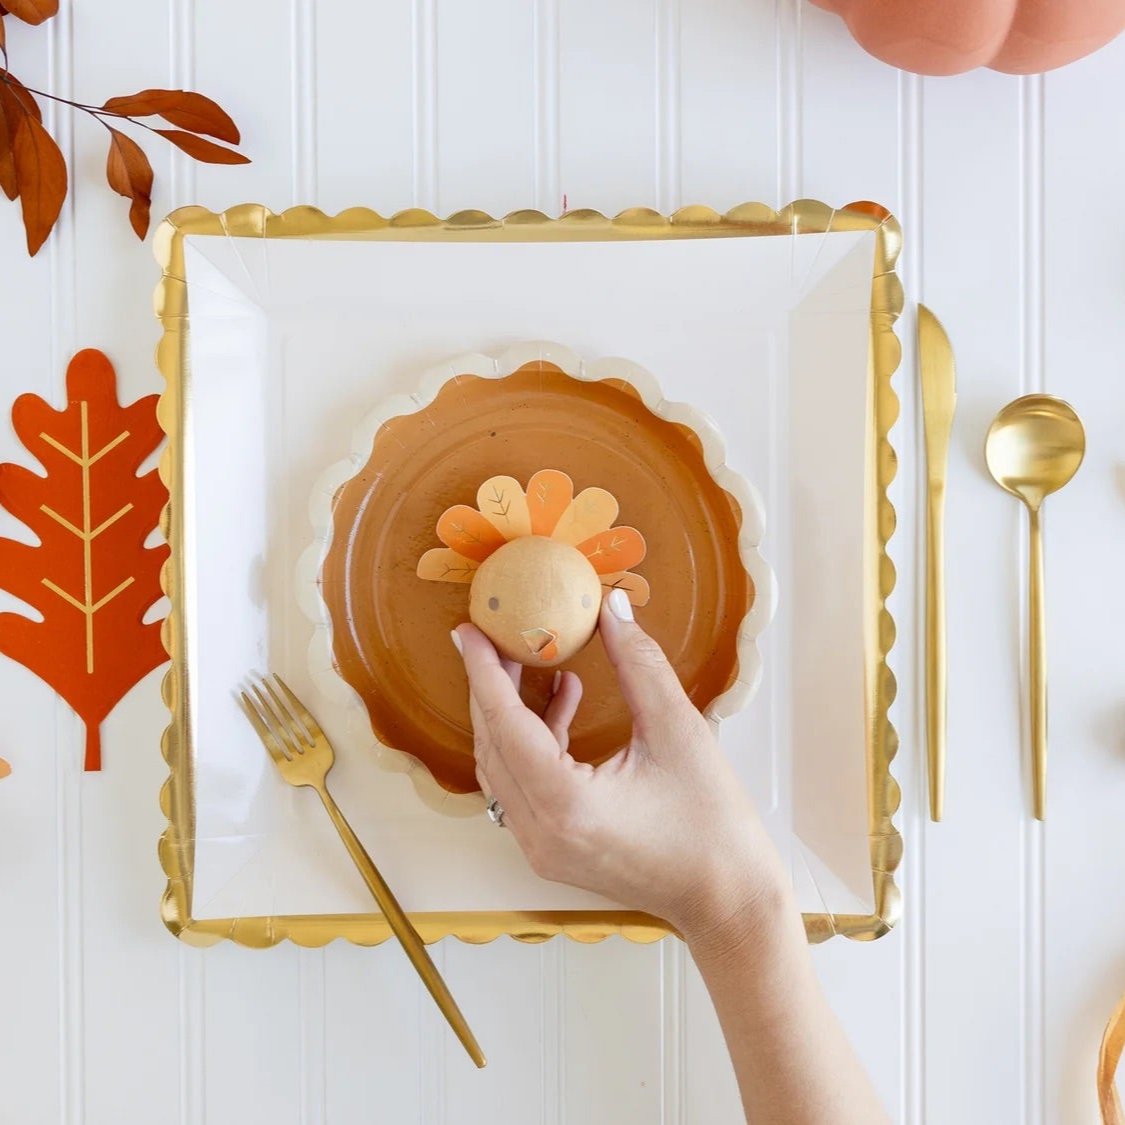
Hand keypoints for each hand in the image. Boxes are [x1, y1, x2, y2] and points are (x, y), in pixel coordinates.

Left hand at [452, 589, 789, 942]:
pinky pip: (522, 785)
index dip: (484, 670)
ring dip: (511, 713)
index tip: (469, 628)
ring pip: (502, 766)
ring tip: (533, 660)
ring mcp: (541, 847)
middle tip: (499, 633)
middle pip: (493, 744)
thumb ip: (639, 663)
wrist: (729, 900)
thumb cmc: (713, 825)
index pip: (505, 724)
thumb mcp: (678, 731)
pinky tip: (564, 700)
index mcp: (565, 805)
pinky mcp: (553, 849)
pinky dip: (532, 742)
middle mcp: (539, 832)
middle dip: (492, 685)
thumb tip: (611, 608)